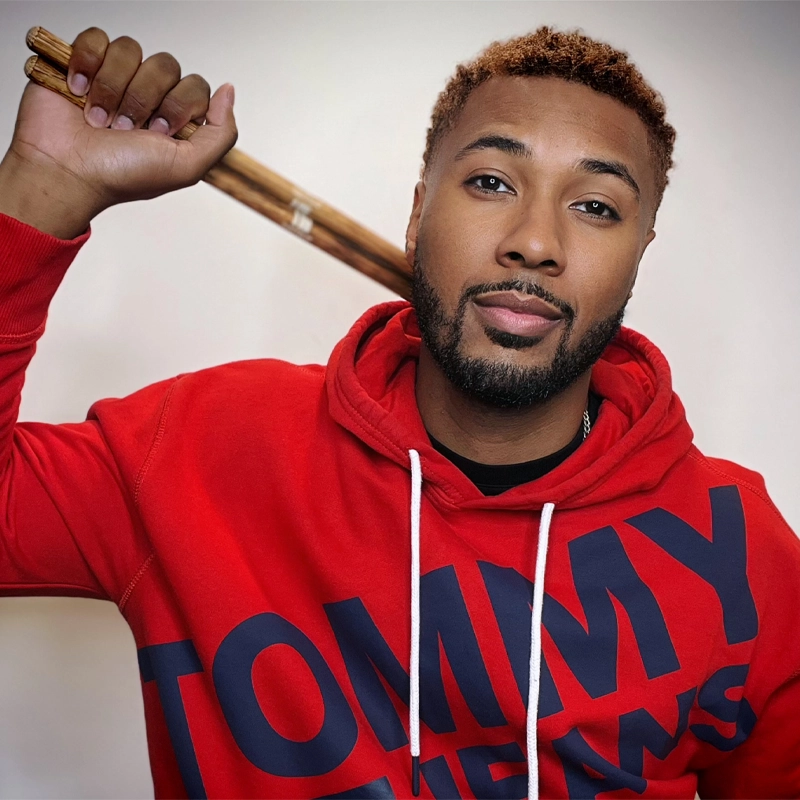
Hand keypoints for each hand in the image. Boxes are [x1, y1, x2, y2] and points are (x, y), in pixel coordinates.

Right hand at [0, 27, 236, 238]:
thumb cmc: (122, 175)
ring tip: (99, 118)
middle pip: (166, 65)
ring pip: (131, 50)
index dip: (178, 106)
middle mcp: (148, 96)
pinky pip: (96, 38)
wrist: (67, 172)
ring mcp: (115, 77)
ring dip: (113, 88)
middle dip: (144, 99)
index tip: (158, 133)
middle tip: (125, 129)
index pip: (196, 86)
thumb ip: (221, 134)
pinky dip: (86, 64)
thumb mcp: (187, 167)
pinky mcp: (81, 63)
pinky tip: (78, 92)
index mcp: (174, 118)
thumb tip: (229, 90)